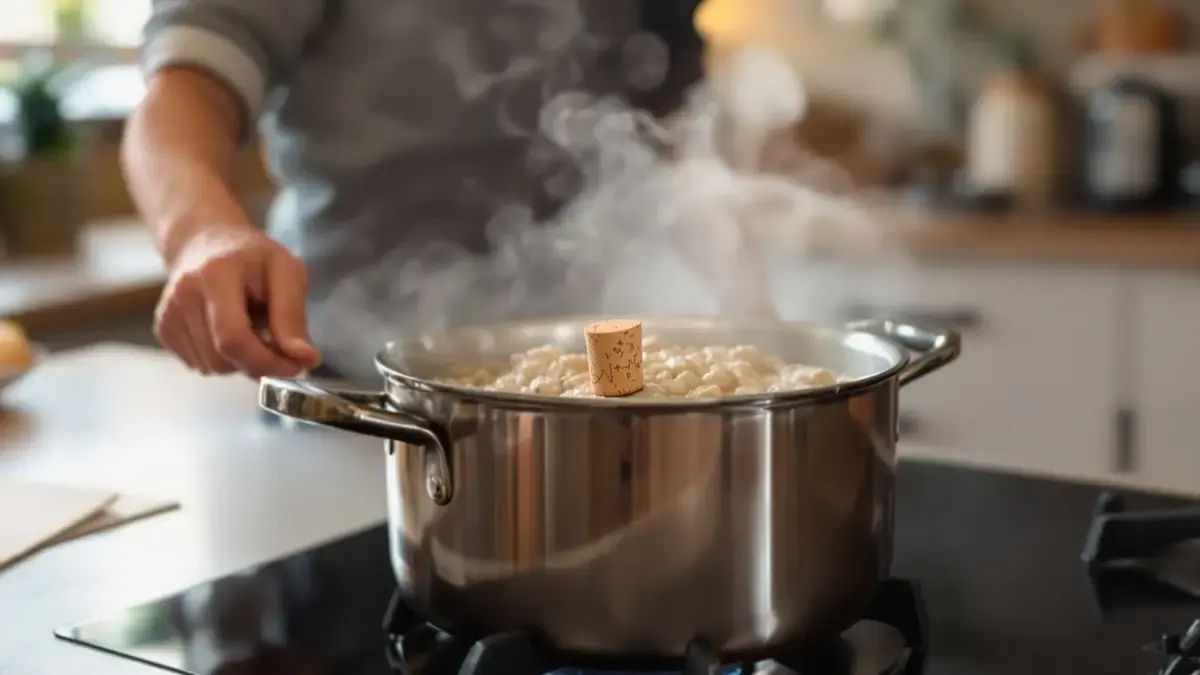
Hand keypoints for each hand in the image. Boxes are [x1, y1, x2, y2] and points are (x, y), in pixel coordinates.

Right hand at [155, 224, 321, 376]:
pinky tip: (228, 331)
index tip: (295, 366)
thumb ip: (293, 315)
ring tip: (250, 329)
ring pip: (211, 368)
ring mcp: (168, 314)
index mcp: (215, 275)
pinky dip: (221, 359)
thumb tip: (305, 359)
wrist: (205, 241)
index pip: (233, 338)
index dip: (266, 362)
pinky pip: (199, 365)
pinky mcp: (163, 329)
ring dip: (239, 361)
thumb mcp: (286, 271)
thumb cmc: (252, 256)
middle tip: (278, 346)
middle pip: (222, 358)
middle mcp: (183, 296)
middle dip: (257, 363)